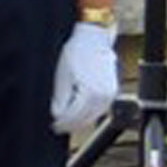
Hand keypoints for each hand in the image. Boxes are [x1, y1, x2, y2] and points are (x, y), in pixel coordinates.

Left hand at [51, 21, 119, 135]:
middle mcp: (103, 95)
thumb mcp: (62, 76)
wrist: (94, 39)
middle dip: (70, 124)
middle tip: (58, 127)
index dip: (62, 122)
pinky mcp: (112, 91)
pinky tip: (80, 114)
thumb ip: (60, 98)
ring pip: (93, 116)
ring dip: (81, 121)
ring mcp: (110, 94)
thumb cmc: (76, 53)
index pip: (73, 115)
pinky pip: (100, 109)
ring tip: (67, 122)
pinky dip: (89, 113)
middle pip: (84, 118)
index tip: (54, 125)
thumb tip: (58, 114)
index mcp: (90, 92)